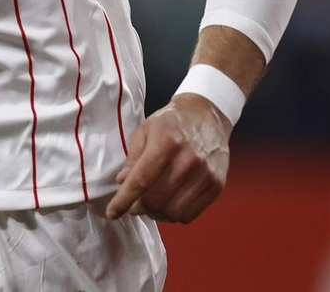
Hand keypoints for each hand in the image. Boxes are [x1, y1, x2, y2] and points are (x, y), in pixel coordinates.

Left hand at [105, 94, 231, 223]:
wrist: (207, 115)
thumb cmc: (171, 123)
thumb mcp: (145, 131)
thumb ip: (132, 158)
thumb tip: (122, 183)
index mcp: (166, 142)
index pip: (141, 180)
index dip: (124, 200)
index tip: (113, 212)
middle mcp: (188, 159)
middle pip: (155, 200)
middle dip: (138, 207)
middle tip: (134, 203)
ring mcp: (205, 174)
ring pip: (172, 212)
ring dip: (156, 214)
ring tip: (151, 203)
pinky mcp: (216, 185)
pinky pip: (189, 215)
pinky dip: (174, 215)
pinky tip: (168, 203)